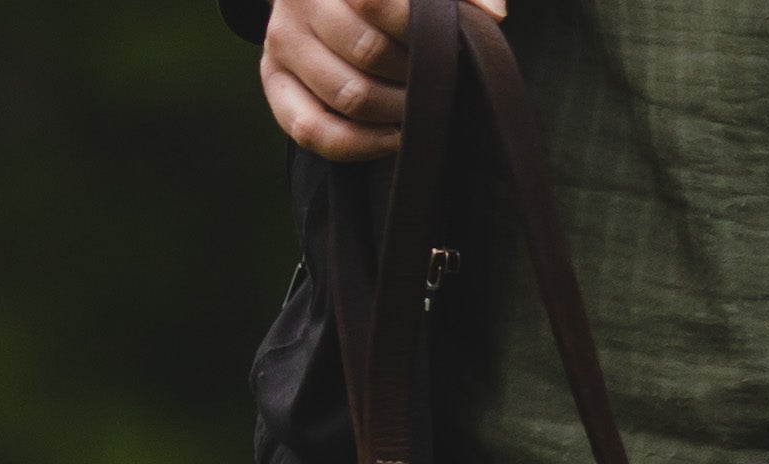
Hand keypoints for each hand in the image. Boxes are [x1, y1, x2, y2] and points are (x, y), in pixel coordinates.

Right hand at [260, 0, 507, 163]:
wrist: (333, 2)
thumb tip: (493, 14)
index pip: (374, 1)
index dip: (417, 26)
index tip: (446, 41)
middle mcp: (299, 2)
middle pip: (367, 51)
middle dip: (415, 75)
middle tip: (439, 82)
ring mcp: (281, 43)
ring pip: (347, 95)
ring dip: (396, 112)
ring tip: (421, 110)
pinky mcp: (274, 83)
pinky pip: (312, 131)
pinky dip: (360, 144)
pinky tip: (394, 138)